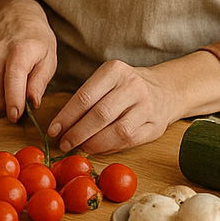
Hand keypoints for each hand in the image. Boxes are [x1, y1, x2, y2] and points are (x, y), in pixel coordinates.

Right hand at [0, 0, 55, 121]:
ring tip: (16, 88)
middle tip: (23, 105)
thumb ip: (40, 82)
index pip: (12, 81)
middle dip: (8, 106)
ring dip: (2, 97)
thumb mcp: (49, 58)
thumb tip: (31, 103)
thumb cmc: (36, 38)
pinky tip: (6, 77)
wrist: (16, 15)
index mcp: (19, 51)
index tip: (16, 116)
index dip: (13, 103)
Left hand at [48, 52, 219, 154]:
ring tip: (79, 147)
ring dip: (94, 143)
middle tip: (63, 143)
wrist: (166, 89)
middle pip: (99, 115)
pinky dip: (110, 147)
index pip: (85, 96)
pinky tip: (97, 149)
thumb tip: (62, 125)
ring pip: (116, 130)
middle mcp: (132, 86)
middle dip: (77, 132)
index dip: (67, 116)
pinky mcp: (156, 126)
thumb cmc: (125, 87)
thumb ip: (88, 98)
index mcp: (114, 71)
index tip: (53, 130)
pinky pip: (129, 141)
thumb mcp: (107, 80)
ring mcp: (146, 106)